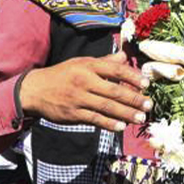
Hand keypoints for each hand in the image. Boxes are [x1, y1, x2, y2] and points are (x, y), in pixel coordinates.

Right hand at [18, 52, 151, 130]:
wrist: (35, 90)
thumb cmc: (63, 74)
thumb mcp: (82, 63)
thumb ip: (105, 62)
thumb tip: (125, 57)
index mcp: (88, 65)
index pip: (115, 70)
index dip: (132, 77)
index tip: (146, 83)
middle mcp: (84, 80)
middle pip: (114, 91)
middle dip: (134, 99)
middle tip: (149, 105)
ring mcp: (78, 98)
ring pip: (107, 107)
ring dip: (126, 113)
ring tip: (141, 117)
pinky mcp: (73, 114)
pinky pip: (95, 119)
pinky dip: (109, 123)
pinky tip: (122, 126)